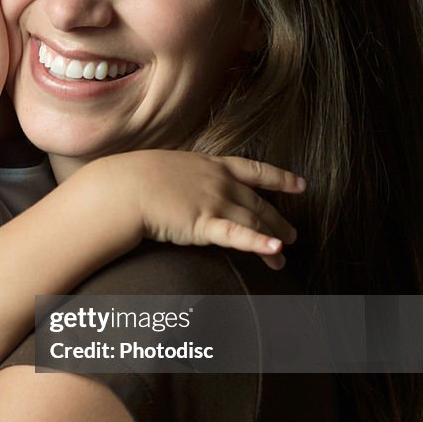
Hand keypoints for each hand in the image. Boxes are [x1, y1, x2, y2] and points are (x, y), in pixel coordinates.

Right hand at [110, 151, 303, 269]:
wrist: (121, 188)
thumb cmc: (133, 178)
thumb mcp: (164, 167)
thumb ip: (182, 176)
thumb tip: (180, 184)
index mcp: (210, 164)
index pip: (254, 170)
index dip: (280, 178)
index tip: (301, 185)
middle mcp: (218, 182)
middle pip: (258, 203)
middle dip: (278, 220)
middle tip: (292, 235)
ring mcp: (213, 202)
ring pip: (253, 222)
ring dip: (272, 241)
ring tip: (282, 257)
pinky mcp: (203, 224)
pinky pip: (237, 236)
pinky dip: (259, 244)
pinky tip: (275, 252)